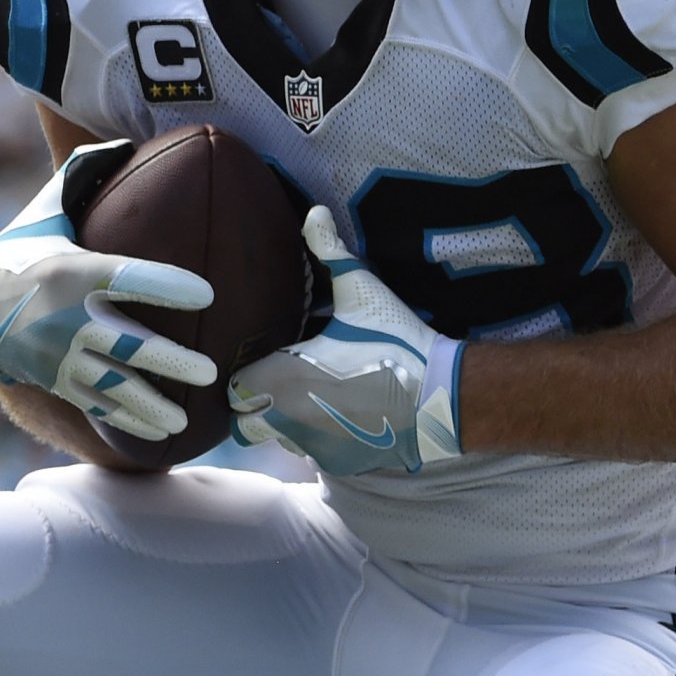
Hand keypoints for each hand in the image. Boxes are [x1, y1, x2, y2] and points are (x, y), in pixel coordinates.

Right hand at [0, 143, 217, 442]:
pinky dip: (128, 421)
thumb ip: (83, 175)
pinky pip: (97, 406)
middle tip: (210, 372)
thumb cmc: (23, 250)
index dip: (167, 285)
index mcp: (72, 271)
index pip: (127, 277)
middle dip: (171, 362)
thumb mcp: (46, 211)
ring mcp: (60, 356)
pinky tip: (161, 434)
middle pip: (128, 345)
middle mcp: (66, 319)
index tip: (207, 293)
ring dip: (152, 405)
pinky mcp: (56, 381)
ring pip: (113, 387)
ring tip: (186, 418)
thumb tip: (126, 140)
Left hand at [229, 209, 463, 476]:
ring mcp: (312, 446)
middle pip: (244, 424)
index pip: (234, 387)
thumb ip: (330, 252)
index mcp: (284, 375)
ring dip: (284, 425)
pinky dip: (318, 441)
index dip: (245, 376)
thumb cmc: (397, 340)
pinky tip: (342, 417)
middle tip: (280, 385)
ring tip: (312, 399)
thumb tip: (314, 211)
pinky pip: (311, 456)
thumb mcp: (363, 291)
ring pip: (277, 441)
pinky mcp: (337, 464)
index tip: (265, 363)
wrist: (441, 397)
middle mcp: (288, 417)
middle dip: (255, 408)